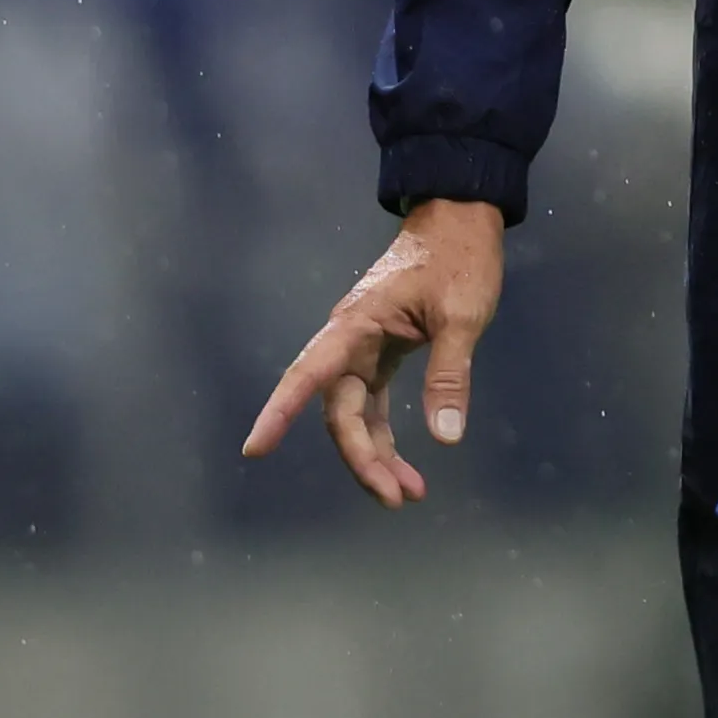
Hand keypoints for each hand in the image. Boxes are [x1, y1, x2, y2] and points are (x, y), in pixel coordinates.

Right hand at [241, 198, 505, 506]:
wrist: (460, 219)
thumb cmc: (460, 259)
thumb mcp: (463, 315)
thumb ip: (450, 374)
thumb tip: (444, 437)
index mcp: (355, 325)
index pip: (307, 375)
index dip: (279, 412)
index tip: (254, 448)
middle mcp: (349, 340)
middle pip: (339, 410)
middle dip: (362, 458)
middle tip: (396, 498)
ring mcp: (363, 348)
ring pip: (355, 413)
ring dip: (376, 454)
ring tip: (409, 495)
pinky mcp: (382, 352)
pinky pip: (372, 402)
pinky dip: (387, 433)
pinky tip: (405, 464)